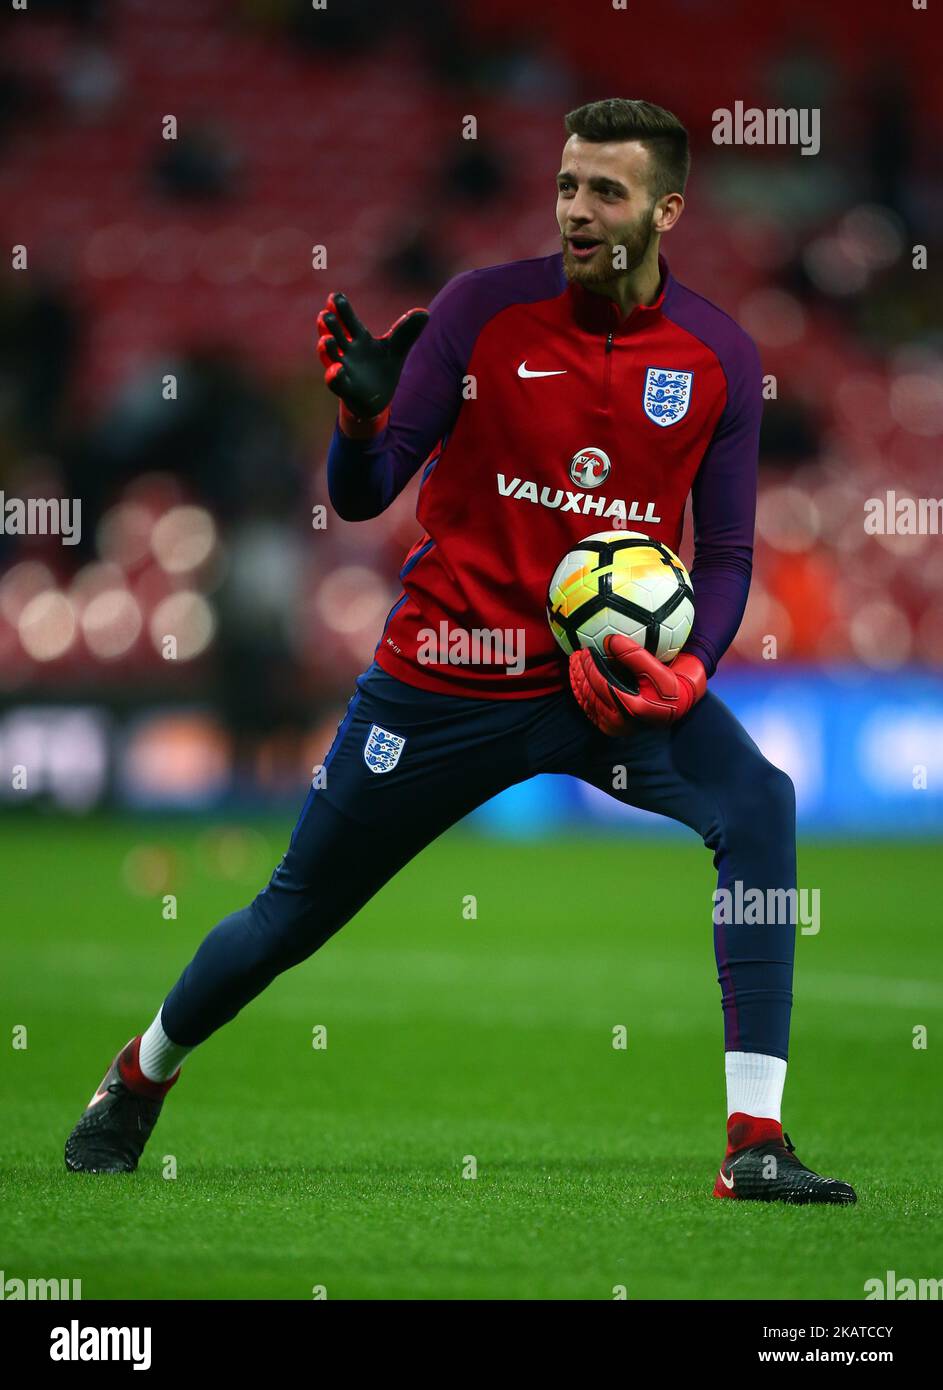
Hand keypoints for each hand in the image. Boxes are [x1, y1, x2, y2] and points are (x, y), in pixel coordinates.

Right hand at [317, 291, 427, 424]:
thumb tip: (425, 313)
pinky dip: (334, 375)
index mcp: (358, 338)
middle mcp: (346, 351)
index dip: (340, 309)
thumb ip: (406, 331)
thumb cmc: (382, 368)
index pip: (347, 320)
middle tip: (326, 314)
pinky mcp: (344, 388)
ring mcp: (342, 369)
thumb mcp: (397, 349)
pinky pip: (335, 381)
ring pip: (328, 357)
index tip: (336, 296)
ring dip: (325, 348)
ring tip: (327, 340)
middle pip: (333, 334)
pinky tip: (337, 369)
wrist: (379, 398)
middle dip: (328, 325)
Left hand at [569, 635, 706, 733]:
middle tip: (574, 655)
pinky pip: (590, 709)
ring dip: (577, 682)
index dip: (589, 666)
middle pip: (590, 694)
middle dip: (579, 673)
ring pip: (587, 702)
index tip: (585, 650)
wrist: (679, 708)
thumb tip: (610, 640)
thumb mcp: (658, 669)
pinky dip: (581, 693)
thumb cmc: (672, 687)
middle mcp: (620, 722)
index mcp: (631, 708)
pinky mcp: (610, 728)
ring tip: (573, 664)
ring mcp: (614, 727)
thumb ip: (634, 655)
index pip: (601, 683)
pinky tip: (577, 679)